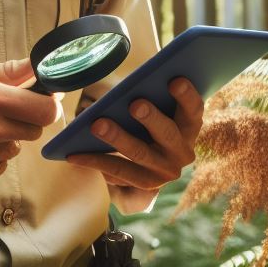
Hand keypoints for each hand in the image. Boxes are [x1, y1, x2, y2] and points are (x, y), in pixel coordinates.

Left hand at [64, 78, 202, 193]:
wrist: (154, 164)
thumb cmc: (151, 121)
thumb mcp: (160, 109)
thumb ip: (154, 97)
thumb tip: (132, 84)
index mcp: (190, 127)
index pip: (193, 110)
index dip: (187, 96)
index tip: (175, 80)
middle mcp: (182, 153)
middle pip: (167, 134)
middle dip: (151, 118)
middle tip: (135, 103)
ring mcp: (164, 173)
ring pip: (140, 155)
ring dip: (118, 138)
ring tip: (97, 124)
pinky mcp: (144, 186)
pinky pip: (118, 172)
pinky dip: (95, 161)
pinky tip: (74, 154)